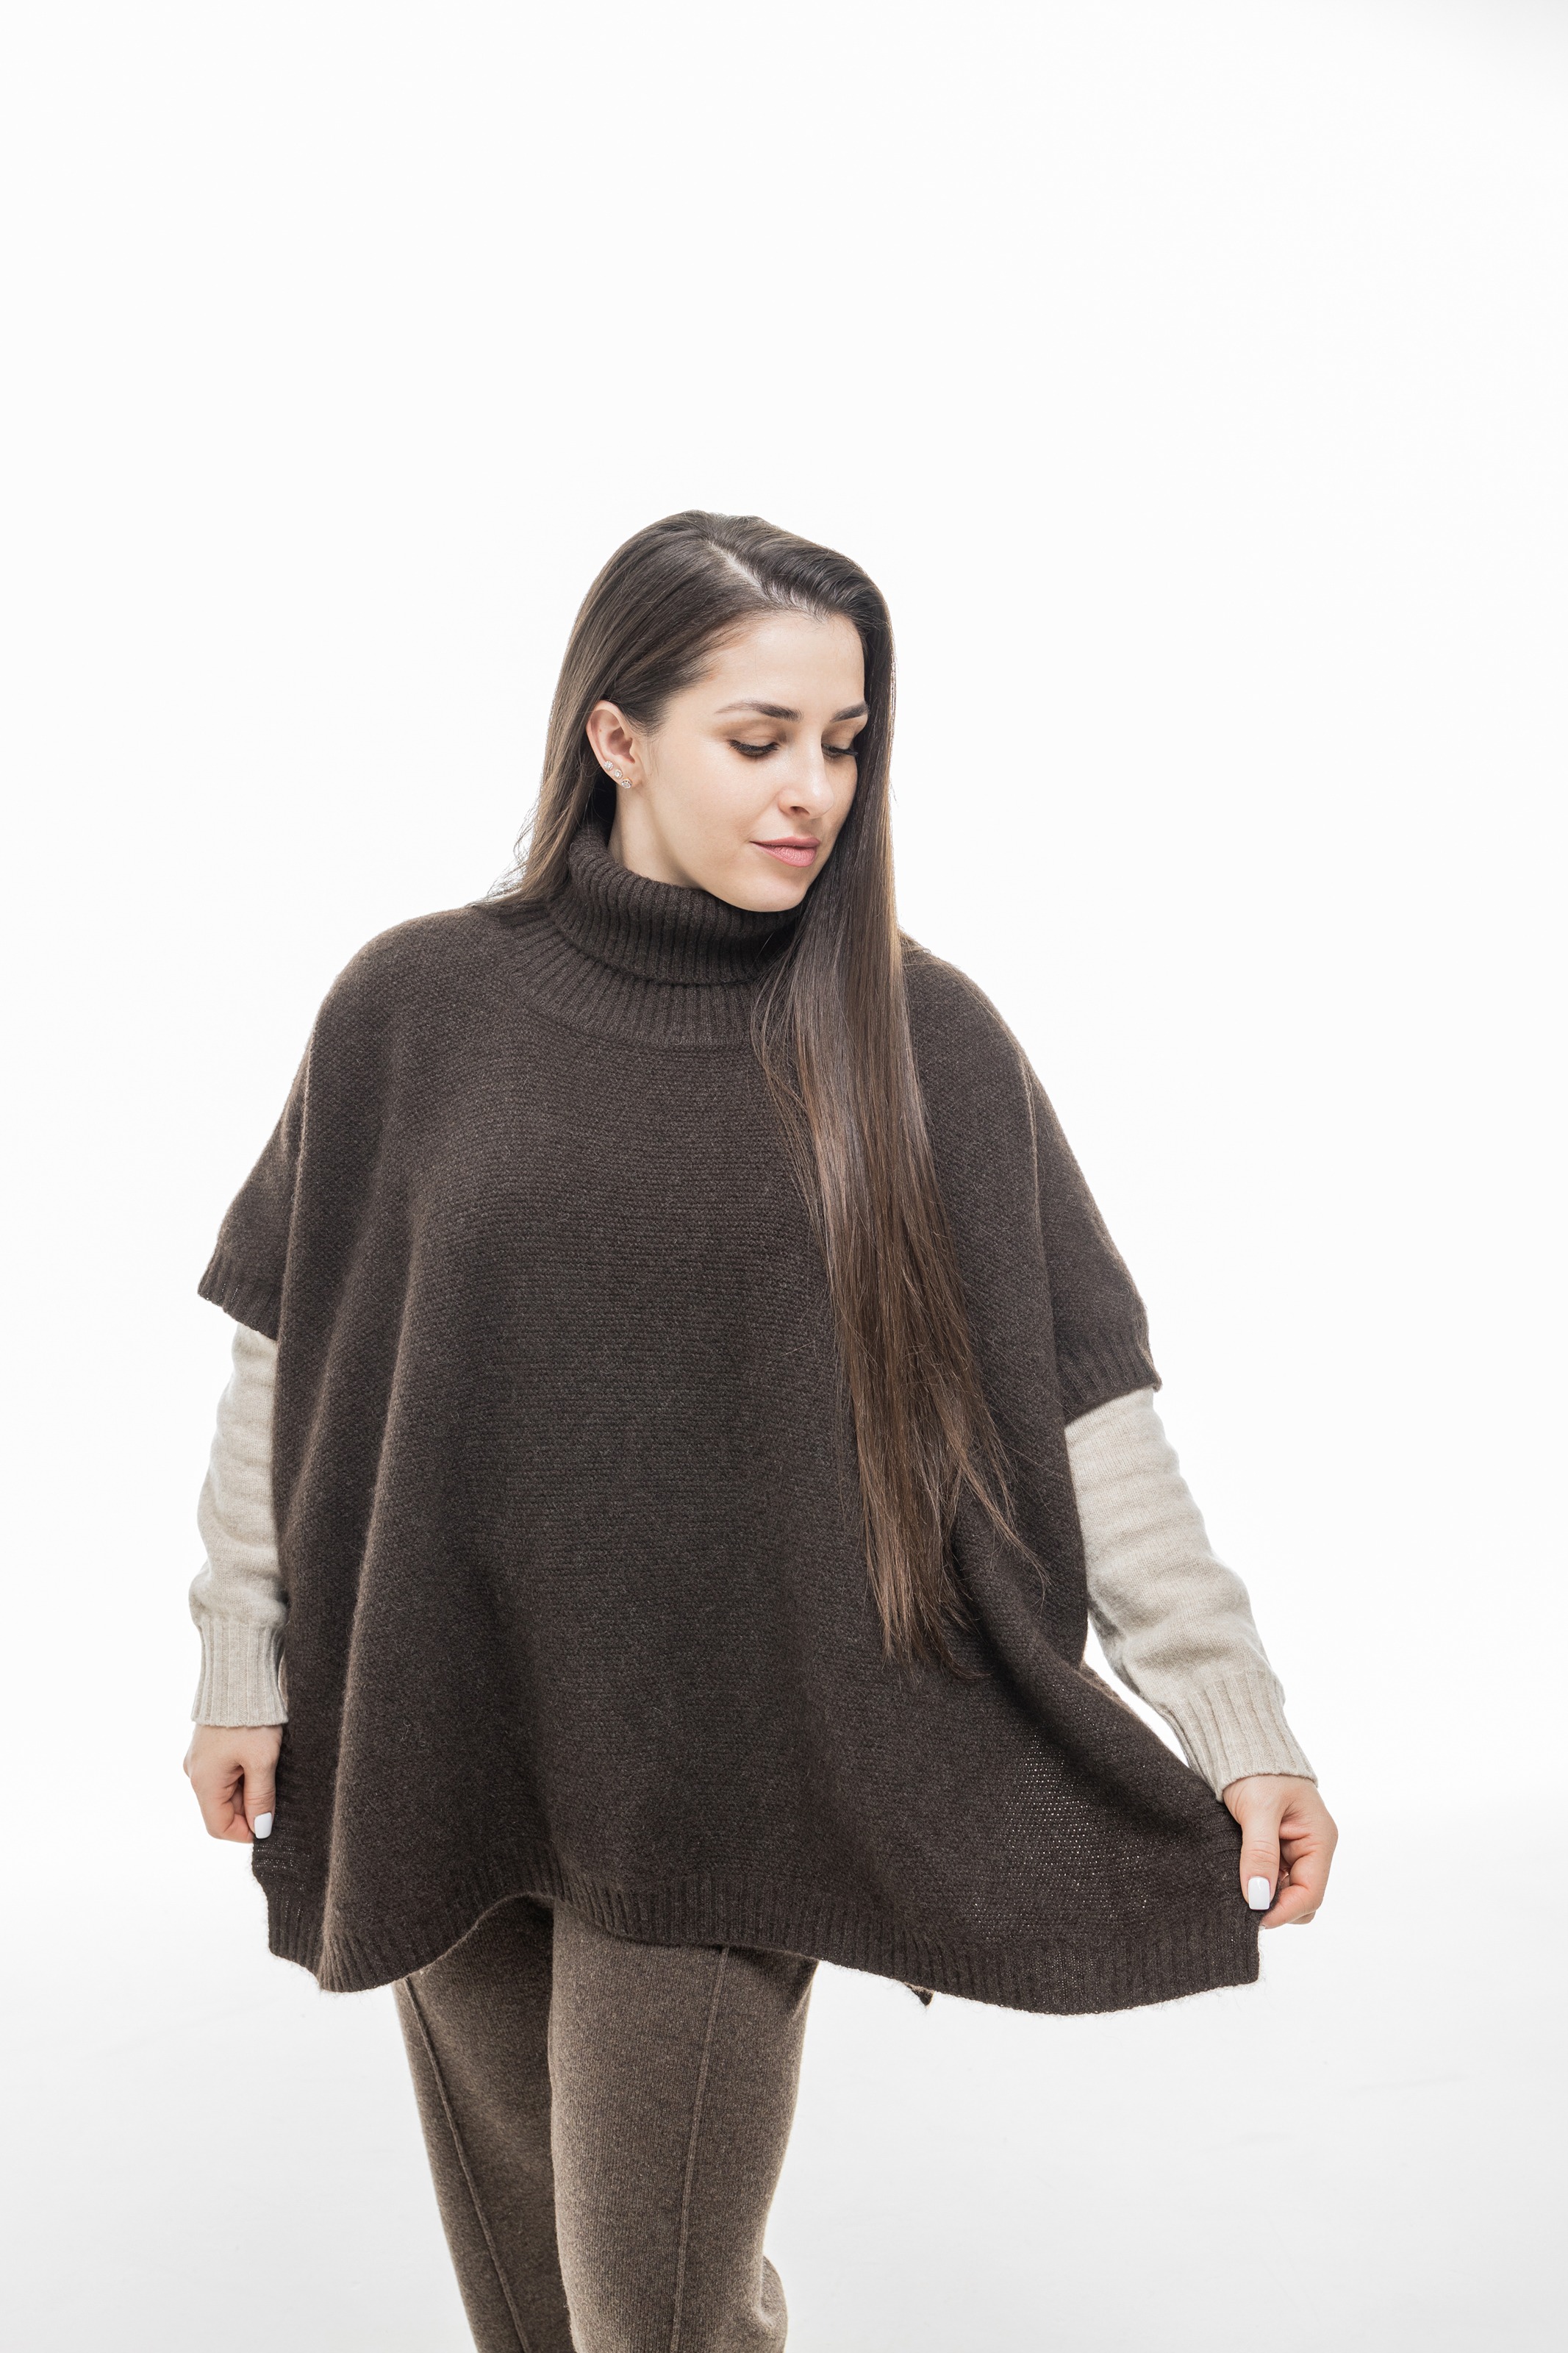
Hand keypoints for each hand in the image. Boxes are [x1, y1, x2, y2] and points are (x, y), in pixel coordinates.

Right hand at [183, 1722, 282, 1842]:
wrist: (238, 1676)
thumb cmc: (251, 1718)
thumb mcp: (262, 1761)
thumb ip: (261, 1798)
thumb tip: (261, 1829)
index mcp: (204, 1782)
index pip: (219, 1827)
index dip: (246, 1832)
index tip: (270, 1824)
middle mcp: (196, 1774)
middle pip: (223, 1810)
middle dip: (250, 1809)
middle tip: (277, 1795)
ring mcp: (201, 1760)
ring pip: (226, 1791)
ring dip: (249, 1791)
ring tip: (271, 1772)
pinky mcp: (209, 1748)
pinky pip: (226, 1773)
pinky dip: (244, 1775)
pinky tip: (262, 1761)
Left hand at [1221, 1774, 1336, 1927]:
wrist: (1237, 1741)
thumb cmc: (1255, 1768)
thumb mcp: (1258, 1810)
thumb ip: (1260, 1854)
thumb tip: (1259, 1899)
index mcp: (1319, 1839)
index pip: (1311, 1894)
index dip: (1284, 1911)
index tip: (1254, 1918)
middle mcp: (1310, 1848)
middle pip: (1299, 1898)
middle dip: (1275, 1906)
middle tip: (1241, 1905)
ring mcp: (1292, 1848)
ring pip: (1282, 1890)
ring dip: (1262, 1894)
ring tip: (1235, 1888)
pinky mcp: (1273, 1846)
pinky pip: (1268, 1877)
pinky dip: (1254, 1881)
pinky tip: (1236, 1876)